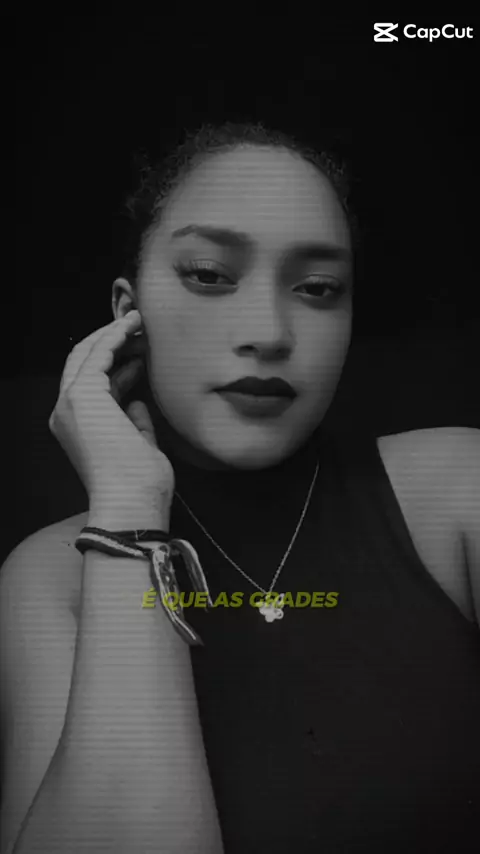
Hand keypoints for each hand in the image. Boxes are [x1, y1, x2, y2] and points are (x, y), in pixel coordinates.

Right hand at [49, 310, 174, 524]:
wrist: (130, 503)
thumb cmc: (139, 485)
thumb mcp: (138, 446)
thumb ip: (135, 424)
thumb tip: (138, 402)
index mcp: (78, 427)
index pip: (94, 385)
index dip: (117, 364)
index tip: (141, 352)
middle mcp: (67, 412)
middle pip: (83, 363)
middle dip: (110, 341)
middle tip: (138, 327)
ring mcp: (71, 403)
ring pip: (87, 353)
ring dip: (113, 334)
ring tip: (138, 321)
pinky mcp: (82, 394)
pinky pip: (98, 353)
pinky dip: (114, 336)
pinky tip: (132, 326)